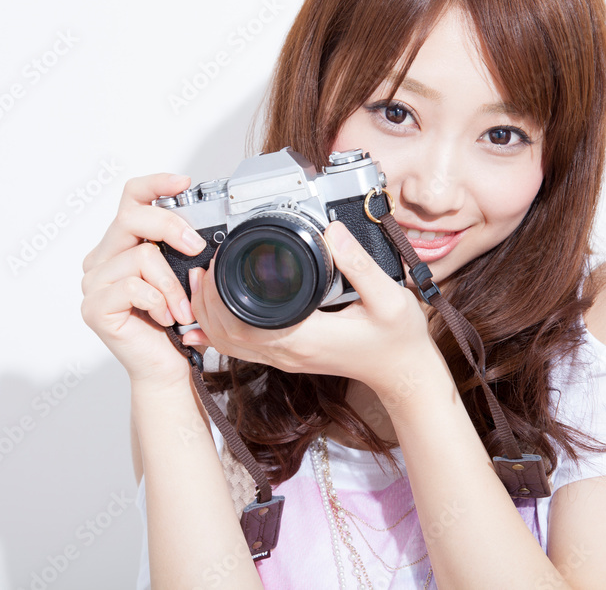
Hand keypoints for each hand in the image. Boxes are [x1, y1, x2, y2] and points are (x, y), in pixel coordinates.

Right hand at [81, 173, 206, 388]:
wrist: (165, 367)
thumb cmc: (174, 324)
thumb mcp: (181, 276)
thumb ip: (178, 249)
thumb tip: (198, 230)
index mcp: (119, 245)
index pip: (130, 198)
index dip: (155, 184)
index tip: (183, 182)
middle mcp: (101, 259)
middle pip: (132, 217)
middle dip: (171, 227)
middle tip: (196, 249)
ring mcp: (93, 283)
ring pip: (141, 256)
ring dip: (172, 284)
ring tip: (181, 308)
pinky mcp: (95, 307)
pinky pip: (134, 287)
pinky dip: (159, 302)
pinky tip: (165, 318)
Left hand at [186, 220, 442, 399]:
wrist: (404, 373)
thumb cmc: (398, 340)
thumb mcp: (389, 297)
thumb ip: (360, 263)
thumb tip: (333, 231)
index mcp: (307, 337)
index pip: (244, 322)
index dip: (219, 295)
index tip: (216, 263)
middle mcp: (289, 352)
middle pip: (226, 335)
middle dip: (204, 302)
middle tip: (201, 267)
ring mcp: (287, 358)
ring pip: (230, 345)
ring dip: (208, 317)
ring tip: (202, 284)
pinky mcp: (289, 356)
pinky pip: (244, 349)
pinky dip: (222, 332)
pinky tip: (214, 315)